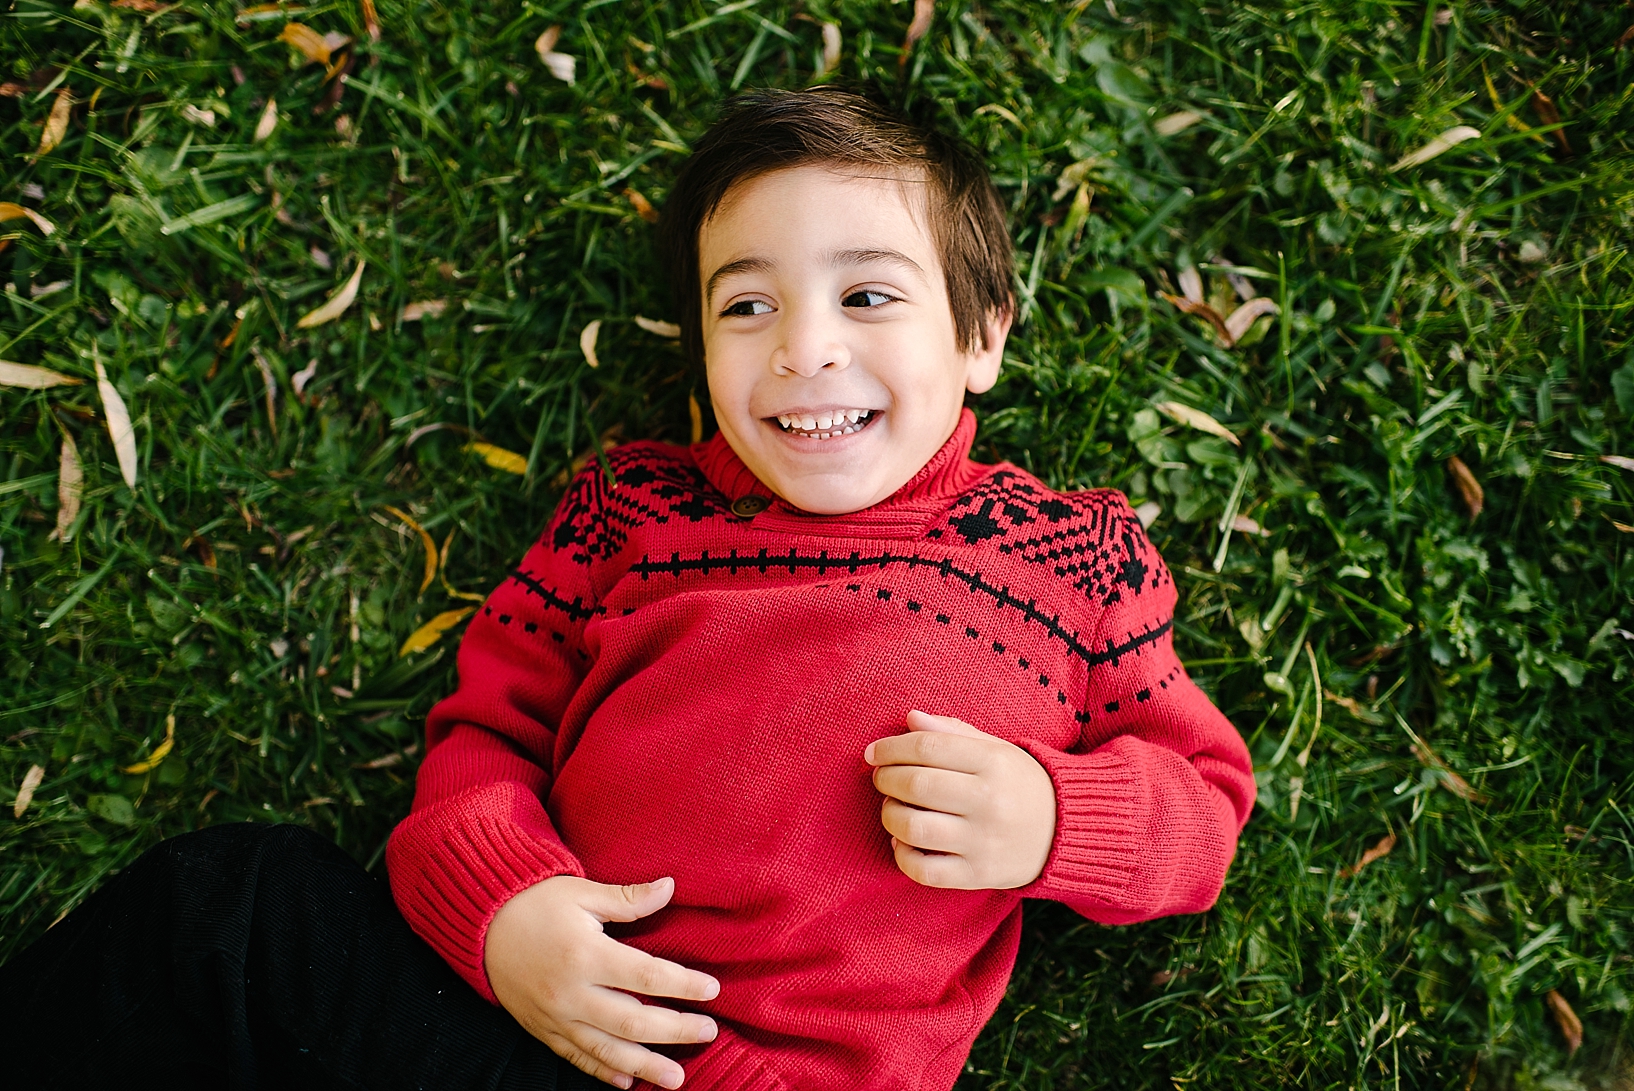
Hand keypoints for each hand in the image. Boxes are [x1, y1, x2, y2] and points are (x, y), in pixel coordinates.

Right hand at [485, 874, 719, 1089]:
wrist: (481, 926)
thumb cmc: (535, 903)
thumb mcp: (581, 893)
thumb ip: (627, 898)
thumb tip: (670, 887)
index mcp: (585, 954)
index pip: (646, 974)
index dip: (683, 984)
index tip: (712, 989)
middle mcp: (571, 992)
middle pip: (633, 1019)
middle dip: (675, 1030)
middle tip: (709, 1031)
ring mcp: (555, 1016)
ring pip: (607, 1049)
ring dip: (645, 1065)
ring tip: (676, 1078)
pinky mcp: (542, 1030)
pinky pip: (577, 1057)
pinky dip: (603, 1071)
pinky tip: (629, 1082)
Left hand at [863, 710, 1056, 889]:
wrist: (1065, 831)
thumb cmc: (1018, 783)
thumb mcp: (995, 749)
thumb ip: (951, 732)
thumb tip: (909, 719)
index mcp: (994, 762)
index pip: (927, 748)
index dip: (891, 748)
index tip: (873, 753)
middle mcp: (990, 801)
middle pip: (916, 785)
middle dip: (885, 779)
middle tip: (881, 777)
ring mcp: (984, 842)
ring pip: (914, 828)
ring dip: (889, 814)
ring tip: (893, 806)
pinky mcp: (978, 875)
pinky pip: (924, 870)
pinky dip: (902, 854)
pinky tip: (903, 840)